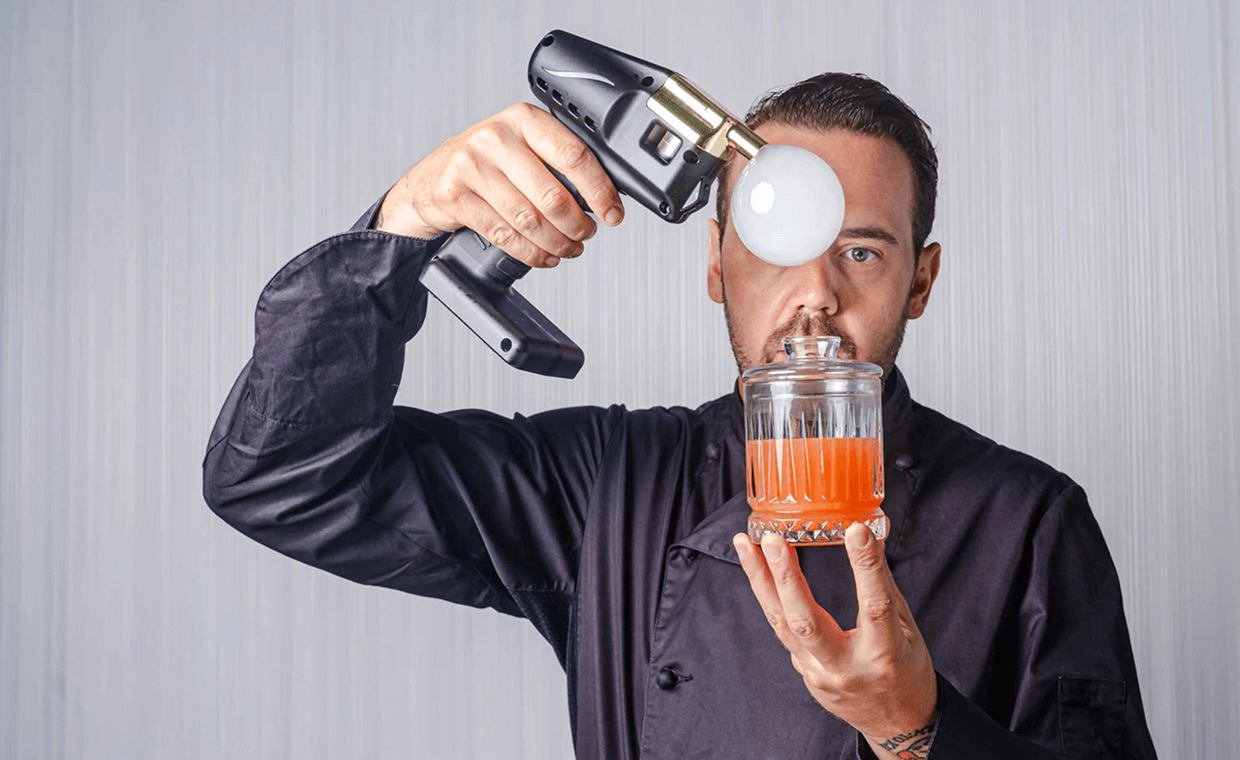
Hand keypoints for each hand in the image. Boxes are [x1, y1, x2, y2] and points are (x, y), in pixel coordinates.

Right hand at [375, 103, 624, 267]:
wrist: (427, 182)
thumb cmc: (484, 165)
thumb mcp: (519, 148)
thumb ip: (553, 161)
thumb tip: (602, 194)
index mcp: (522, 120)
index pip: (573, 155)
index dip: (600, 190)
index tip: (612, 212)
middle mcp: (496, 138)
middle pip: (553, 195)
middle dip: (578, 225)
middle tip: (587, 234)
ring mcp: (472, 167)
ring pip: (530, 220)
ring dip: (557, 243)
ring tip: (568, 248)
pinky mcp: (455, 197)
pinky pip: (505, 235)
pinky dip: (531, 253)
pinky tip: (543, 255)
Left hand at [732, 524, 937, 759]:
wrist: (895, 724)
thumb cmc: (906, 672)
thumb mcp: (907, 629)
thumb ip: (883, 584)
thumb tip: (870, 535)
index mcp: (884, 656)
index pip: (874, 605)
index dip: (865, 567)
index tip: (857, 530)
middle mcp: (846, 669)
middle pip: (807, 623)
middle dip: (786, 577)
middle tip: (773, 539)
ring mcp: (819, 675)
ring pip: (782, 624)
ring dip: (761, 581)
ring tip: (744, 545)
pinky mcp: (805, 675)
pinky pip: (783, 632)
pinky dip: (770, 598)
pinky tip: (757, 569)